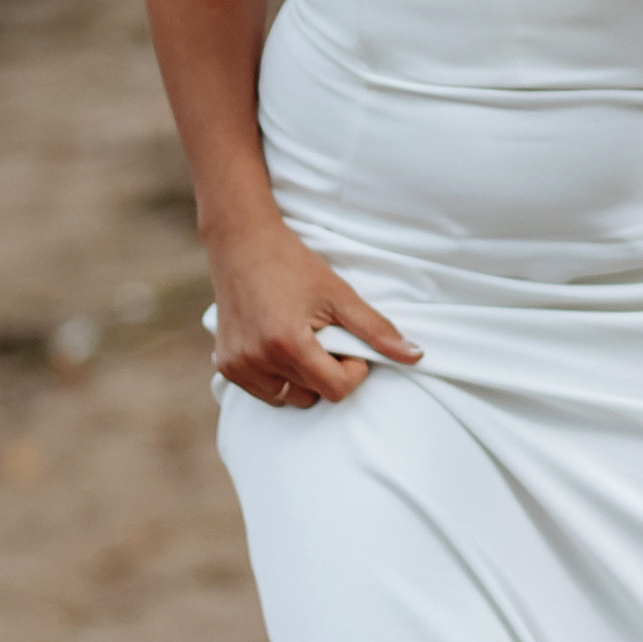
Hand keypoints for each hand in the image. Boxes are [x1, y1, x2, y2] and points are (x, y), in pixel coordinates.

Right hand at [209, 216, 420, 409]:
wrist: (241, 242)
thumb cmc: (292, 264)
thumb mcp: (339, 294)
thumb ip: (376, 329)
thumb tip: (415, 356)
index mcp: (288, 343)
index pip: (336, 389)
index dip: (352, 371)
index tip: (349, 345)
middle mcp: (258, 360)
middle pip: (313, 395)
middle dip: (326, 372)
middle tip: (322, 336)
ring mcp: (239, 366)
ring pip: (289, 399)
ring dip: (302, 379)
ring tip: (299, 339)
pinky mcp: (227, 366)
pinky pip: (265, 393)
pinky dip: (279, 378)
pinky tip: (277, 343)